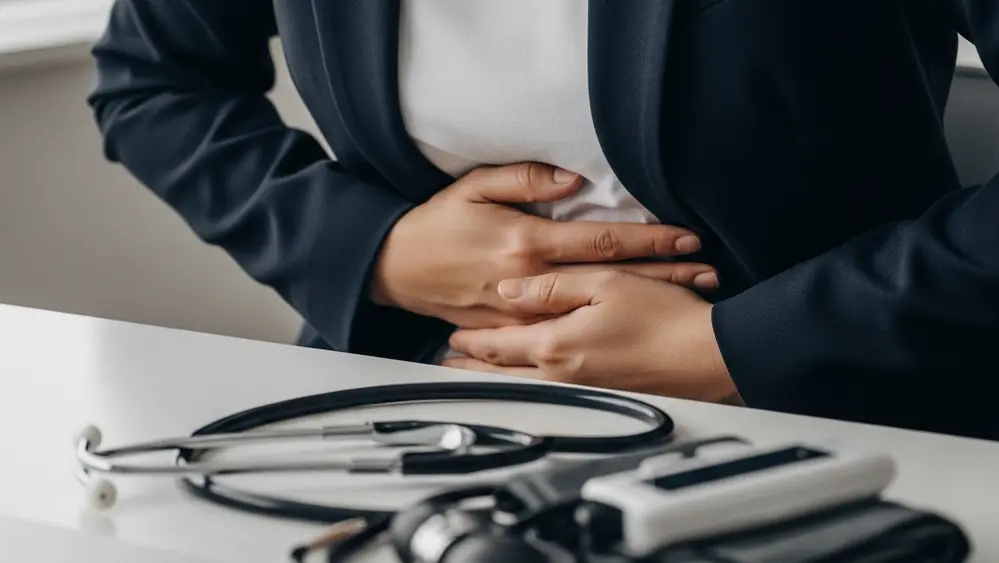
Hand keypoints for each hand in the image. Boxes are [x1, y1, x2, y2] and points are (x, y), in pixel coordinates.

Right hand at [371, 162, 719, 329]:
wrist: (397, 269)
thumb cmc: (436, 226)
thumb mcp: (474, 188)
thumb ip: (526, 180)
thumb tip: (575, 181)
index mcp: (525, 244)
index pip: (601, 241)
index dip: (648, 240)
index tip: (686, 238)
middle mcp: (529, 283)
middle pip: (610, 279)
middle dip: (663, 276)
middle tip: (707, 274)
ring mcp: (523, 314)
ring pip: (596, 312)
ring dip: (643, 304)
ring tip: (686, 301)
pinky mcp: (513, 332)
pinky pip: (565, 335)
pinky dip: (603, 331)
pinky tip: (633, 330)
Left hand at [446, 271, 740, 402]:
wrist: (706, 353)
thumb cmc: (663, 315)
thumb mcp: (603, 282)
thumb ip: (551, 286)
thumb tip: (510, 290)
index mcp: (555, 343)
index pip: (497, 344)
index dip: (470, 341)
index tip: (451, 338)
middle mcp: (562, 373)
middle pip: (503, 372)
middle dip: (473, 367)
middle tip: (448, 364)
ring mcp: (581, 389)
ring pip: (523, 389)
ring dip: (495, 382)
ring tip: (475, 378)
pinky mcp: (601, 395)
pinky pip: (550, 395)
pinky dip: (526, 391)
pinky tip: (525, 386)